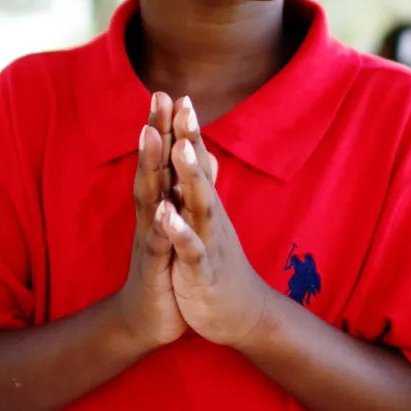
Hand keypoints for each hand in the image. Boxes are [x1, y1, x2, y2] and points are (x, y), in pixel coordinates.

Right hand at [110, 93, 186, 350]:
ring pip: (149, 197)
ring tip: (152, 134)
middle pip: (151, 167)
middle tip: (157, 95)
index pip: (161, 161)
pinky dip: (161, 225)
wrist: (147, 320)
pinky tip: (163, 207)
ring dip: (150, 165)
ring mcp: (149, 239)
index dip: (165, 128)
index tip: (169, 92)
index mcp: (159, 206)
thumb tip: (198, 158)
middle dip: (155, 131)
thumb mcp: (177, 227)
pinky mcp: (154, 267)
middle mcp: (150, 216)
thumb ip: (185, 192)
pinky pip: (158, 243)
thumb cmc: (165, 270)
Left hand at [156, 96, 269, 348]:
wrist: (242, 316)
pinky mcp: (203, 272)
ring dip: (190, 175)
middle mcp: (209, 218)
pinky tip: (168, 215)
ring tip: (179, 145)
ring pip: (200, 205)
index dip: (186, 130)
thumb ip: (205, 185)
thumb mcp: (210, 222)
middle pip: (199, 172)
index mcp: (204, 207)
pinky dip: (180, 232)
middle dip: (189, 138)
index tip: (175, 94)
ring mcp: (209, 243)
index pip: (195, 162)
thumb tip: (205, 150)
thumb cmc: (220, 266)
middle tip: (181, 102)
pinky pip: (192, 250)